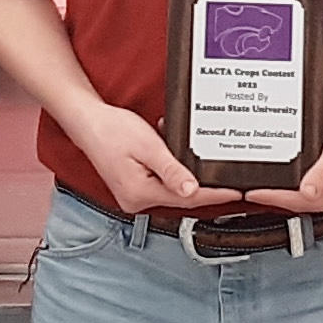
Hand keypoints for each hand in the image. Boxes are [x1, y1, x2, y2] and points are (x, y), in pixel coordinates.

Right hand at [65, 101, 232, 211]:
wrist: (87, 122)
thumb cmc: (111, 130)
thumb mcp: (149, 147)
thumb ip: (172, 170)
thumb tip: (191, 189)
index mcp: (140, 193)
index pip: (187, 199)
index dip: (214, 195)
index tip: (235, 193)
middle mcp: (135, 200)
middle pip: (180, 198)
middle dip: (203, 186)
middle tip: (228, 180)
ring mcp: (133, 195)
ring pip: (171, 190)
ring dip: (186, 175)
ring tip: (203, 165)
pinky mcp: (132, 187)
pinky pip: (160, 183)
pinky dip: (172, 171)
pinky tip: (176, 158)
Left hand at [249, 108, 322, 220]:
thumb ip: (322, 172)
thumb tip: (306, 191)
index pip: (301, 201)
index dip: (273, 197)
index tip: (251, 193)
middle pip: (302, 204)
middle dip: (277, 196)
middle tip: (249, 191)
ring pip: (307, 200)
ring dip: (286, 193)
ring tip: (261, 187)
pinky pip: (314, 193)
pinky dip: (299, 187)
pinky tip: (286, 181)